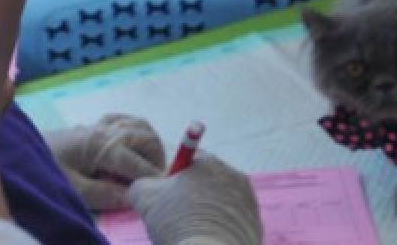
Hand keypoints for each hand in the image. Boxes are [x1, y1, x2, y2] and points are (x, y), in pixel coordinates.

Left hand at [44, 114, 165, 210]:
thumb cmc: (46, 171)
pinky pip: (123, 120)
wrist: (17, 153)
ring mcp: (99, 125)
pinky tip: (132, 145)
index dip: (152, 178)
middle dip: (156, 158)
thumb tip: (134, 197)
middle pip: (145, 136)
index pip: (138, 162)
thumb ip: (104, 195)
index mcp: (101, 145)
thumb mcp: (73, 190)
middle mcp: (105, 130)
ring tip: (149, 166)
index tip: (161, 192)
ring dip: (149, 143)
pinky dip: (135, 131)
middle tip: (156, 181)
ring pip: (138, 124)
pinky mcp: (92, 126)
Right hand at [128, 154, 262, 244]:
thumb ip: (141, 183)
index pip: (187, 159)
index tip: (165, 198)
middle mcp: (234, 176)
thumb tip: (145, 187)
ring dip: (206, 213)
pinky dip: (219, 231)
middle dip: (191, 196)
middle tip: (175, 218)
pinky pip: (231, 223)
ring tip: (191, 234)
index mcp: (209, 162)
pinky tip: (207, 243)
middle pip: (206, 181)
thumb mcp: (144, 197)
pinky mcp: (255, 226)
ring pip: (219, 203)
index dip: (172, 178)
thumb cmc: (178, 223)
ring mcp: (248, 202)